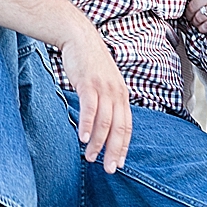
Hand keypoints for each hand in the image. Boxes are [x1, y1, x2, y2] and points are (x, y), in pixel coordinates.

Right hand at [59, 29, 132, 172]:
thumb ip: (107, 101)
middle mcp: (116, 93)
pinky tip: (83, 138)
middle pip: (119, 127)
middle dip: (114, 150)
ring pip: (104, 121)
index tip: (118, 163)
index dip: (123, 146)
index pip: (127, 126)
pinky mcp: (89, 83)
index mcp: (122, 95)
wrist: (80, 38)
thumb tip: (104, 123)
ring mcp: (104, 88)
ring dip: (98, 142)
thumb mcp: (104, 82)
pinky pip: (90, 108)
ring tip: (91, 157)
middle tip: (108, 169)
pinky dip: (87, 124)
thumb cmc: (90, 63)